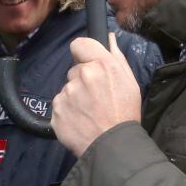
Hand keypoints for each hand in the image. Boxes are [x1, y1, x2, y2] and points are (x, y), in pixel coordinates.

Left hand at [51, 33, 141, 156]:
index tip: (86, 62)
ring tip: (89, 112)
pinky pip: (59, 104)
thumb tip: (108, 38)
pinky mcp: (56, 109)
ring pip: (67, 88)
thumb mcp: (129, 83)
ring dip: (74, 97)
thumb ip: (117, 57)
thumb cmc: (125, 114)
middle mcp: (82, 75)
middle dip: (82, 80)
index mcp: (102, 65)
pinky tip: (80, 120)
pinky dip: (67, 111)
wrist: (113, 147)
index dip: (82, 53)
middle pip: (74, 70)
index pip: (79, 44)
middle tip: (95, 98)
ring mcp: (67, 92)